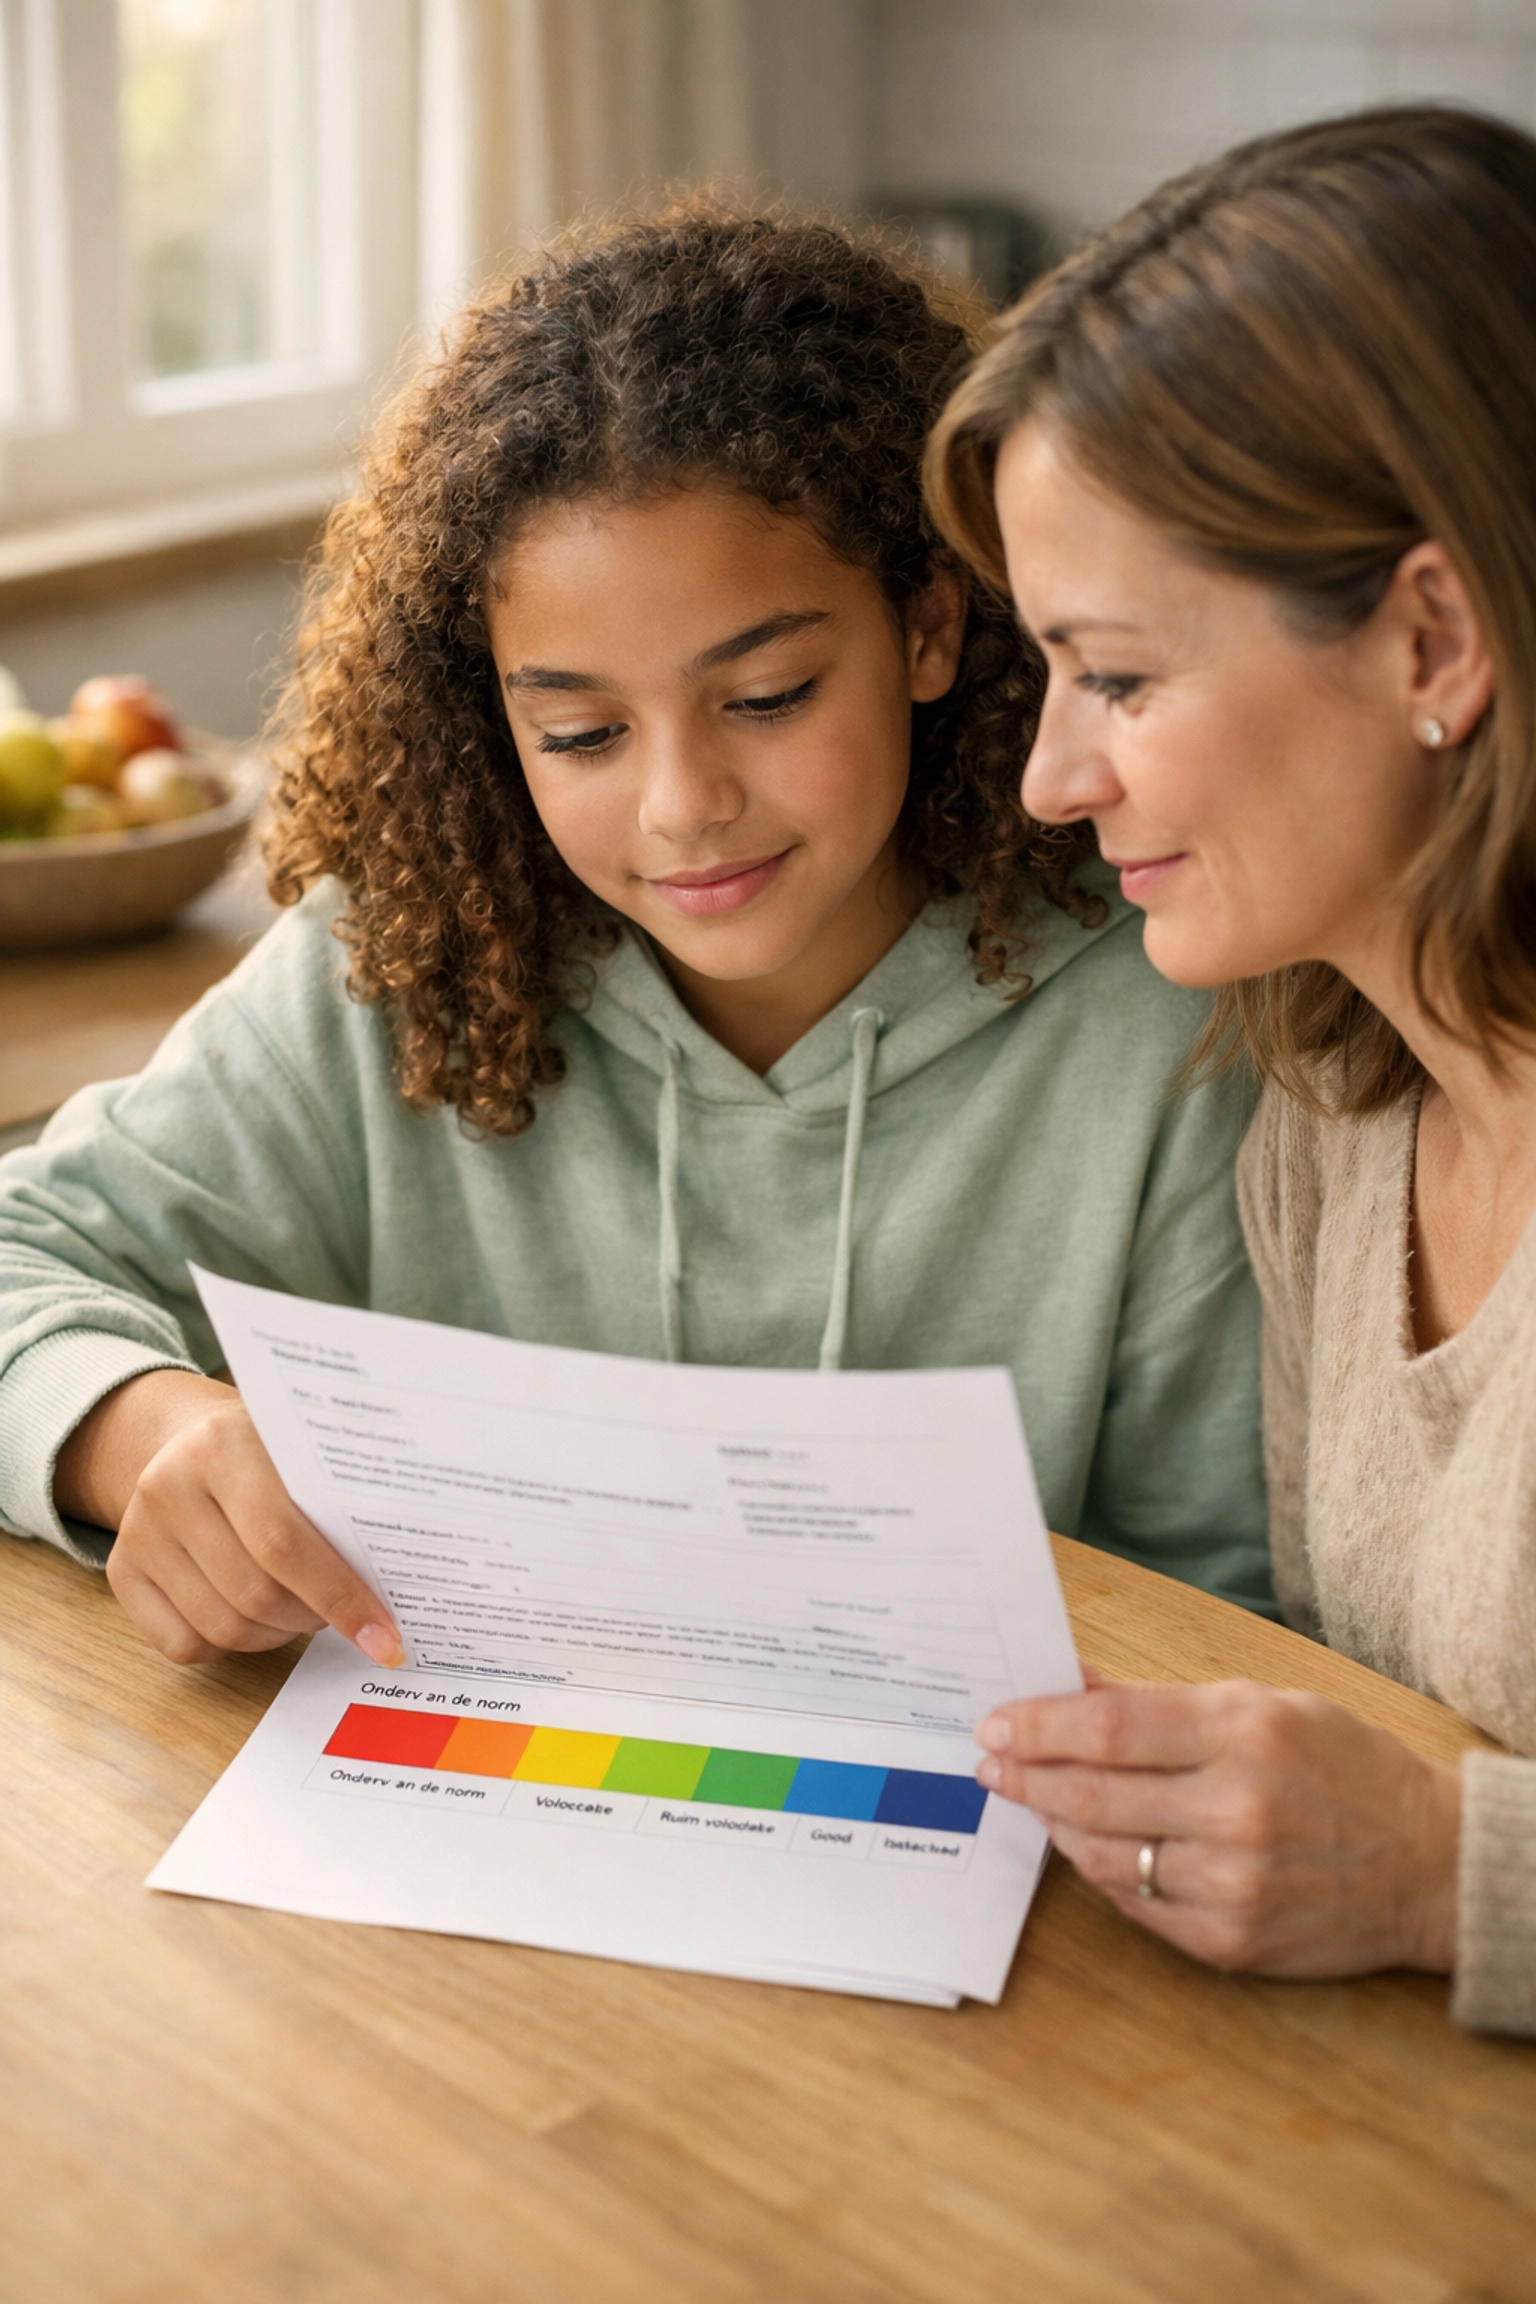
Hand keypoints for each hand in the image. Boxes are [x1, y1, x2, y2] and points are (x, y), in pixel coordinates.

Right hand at [56, 1369, 403, 1668]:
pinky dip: (230, 1644)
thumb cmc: (266, 1451)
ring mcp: (139, 1532)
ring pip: (225, 1628)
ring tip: (303, 1609)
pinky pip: (185, 1644)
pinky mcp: (123, 1571)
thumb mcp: (302, 1451)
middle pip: (255, 1594)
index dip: (341, 1597)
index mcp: (223, 1446)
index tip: (386, 1638)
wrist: (184, 1438)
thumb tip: (411, 1575)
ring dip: (278, 1634)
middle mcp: (169, 1486)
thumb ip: (342, 1500)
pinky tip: (254, 1615)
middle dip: (313, 1617)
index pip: (285, 1542)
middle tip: (345, 1613)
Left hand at [976, 1676, 1461, 1977]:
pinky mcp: (1228, 1940)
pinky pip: (1134, 1904)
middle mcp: (1234, 1809)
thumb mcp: (1262, 1703)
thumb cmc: (1344, 1768)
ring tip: (1034, 1797)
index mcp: (1243, 1733)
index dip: (1039, 1725)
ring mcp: (1230, 1883)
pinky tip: (1086, 1844)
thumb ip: (1159, 1700)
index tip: (996, 1722)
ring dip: (1055, 1823)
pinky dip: (1100, 1871)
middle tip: (992, 1761)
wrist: (1427, 1863)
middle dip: (1027, 1774)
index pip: (1108, 1728)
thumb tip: (1074, 1684)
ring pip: (1103, 1854)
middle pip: (1092, 1792)